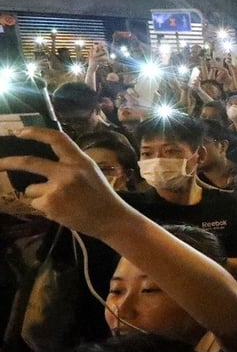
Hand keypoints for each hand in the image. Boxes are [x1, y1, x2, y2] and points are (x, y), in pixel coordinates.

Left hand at [0, 128, 125, 237]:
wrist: (110, 219)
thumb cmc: (100, 196)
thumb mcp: (90, 172)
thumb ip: (70, 164)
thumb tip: (42, 159)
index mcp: (79, 161)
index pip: (56, 139)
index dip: (36, 133)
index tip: (20, 132)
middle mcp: (67, 172)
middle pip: (29, 162)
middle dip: (8, 163)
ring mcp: (56, 188)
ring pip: (31, 188)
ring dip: (40, 195)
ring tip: (62, 202)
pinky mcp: (50, 204)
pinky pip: (36, 203)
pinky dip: (45, 207)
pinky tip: (62, 211)